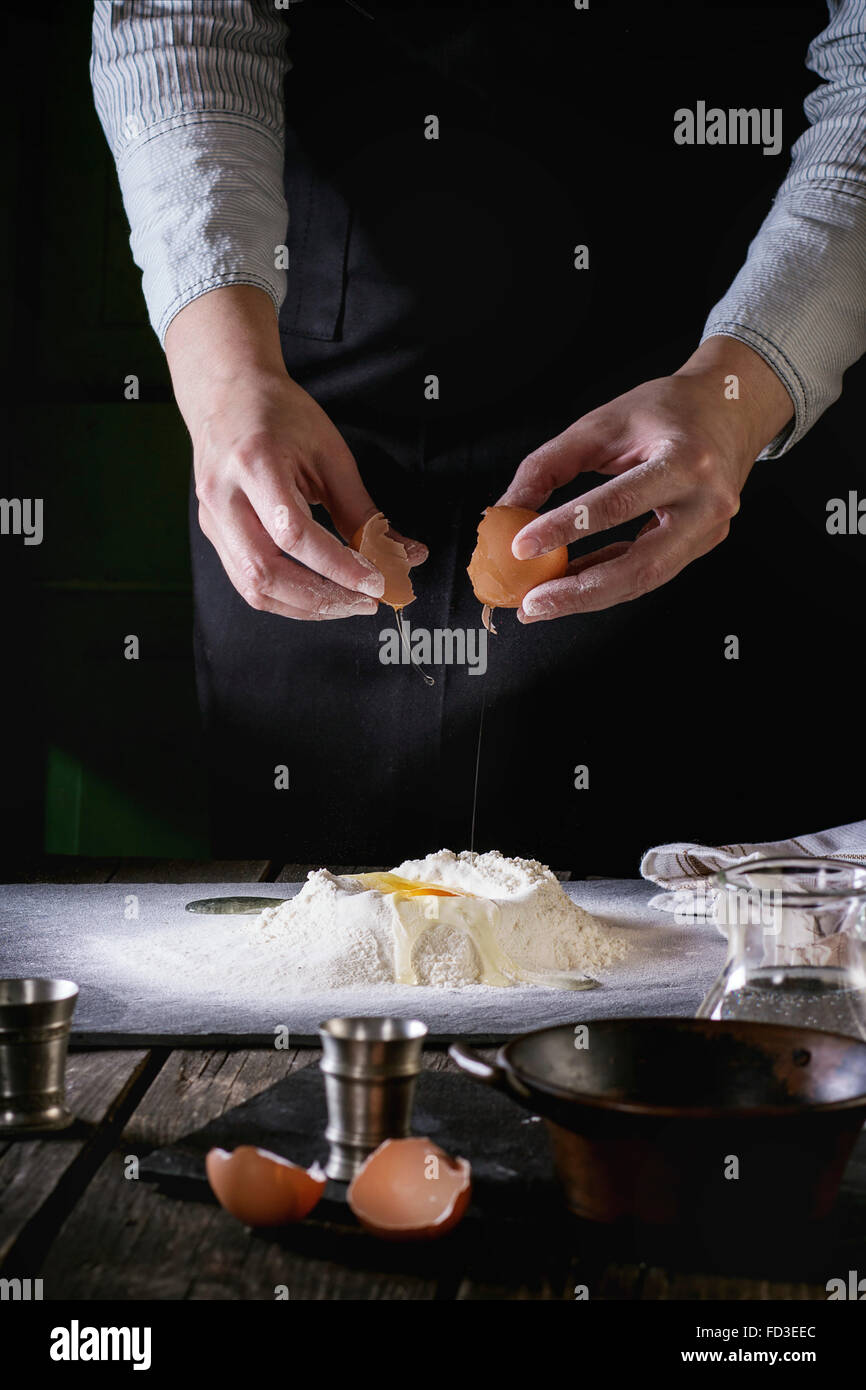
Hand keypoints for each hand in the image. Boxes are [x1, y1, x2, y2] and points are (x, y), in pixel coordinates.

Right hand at [166, 286, 425, 619]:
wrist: (226, 393)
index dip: (338, 566)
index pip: (294, 534)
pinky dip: (286, 598)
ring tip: (346, 603)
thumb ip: (362, 510)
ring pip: (252, 588)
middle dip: (322, 599)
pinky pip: (247, 582)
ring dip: (304, 608)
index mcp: (254, 464)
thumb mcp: (330, 453)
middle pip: (265, 573)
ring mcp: (212, 519)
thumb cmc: (279, 414)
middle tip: (366, 602)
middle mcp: (224, 497)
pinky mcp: (213, 533)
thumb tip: (404, 554)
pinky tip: (318, 595)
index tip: (376, 582)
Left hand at [499, 337, 793, 620]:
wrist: (730, 408)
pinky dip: (606, 580)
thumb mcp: (602, 423)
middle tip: (532, 603)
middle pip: (641, 566)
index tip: (521, 546)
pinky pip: (648, 571)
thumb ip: (550, 464)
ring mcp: (710, 530)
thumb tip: (508, 510)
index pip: (618, 504)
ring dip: (588, 595)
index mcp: (686, 461)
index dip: (566, 529)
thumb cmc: (668, 409)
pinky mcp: (702, 544)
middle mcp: (707, 503)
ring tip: (541, 602)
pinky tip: (570, 584)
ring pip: (645, 580)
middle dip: (580, 591)